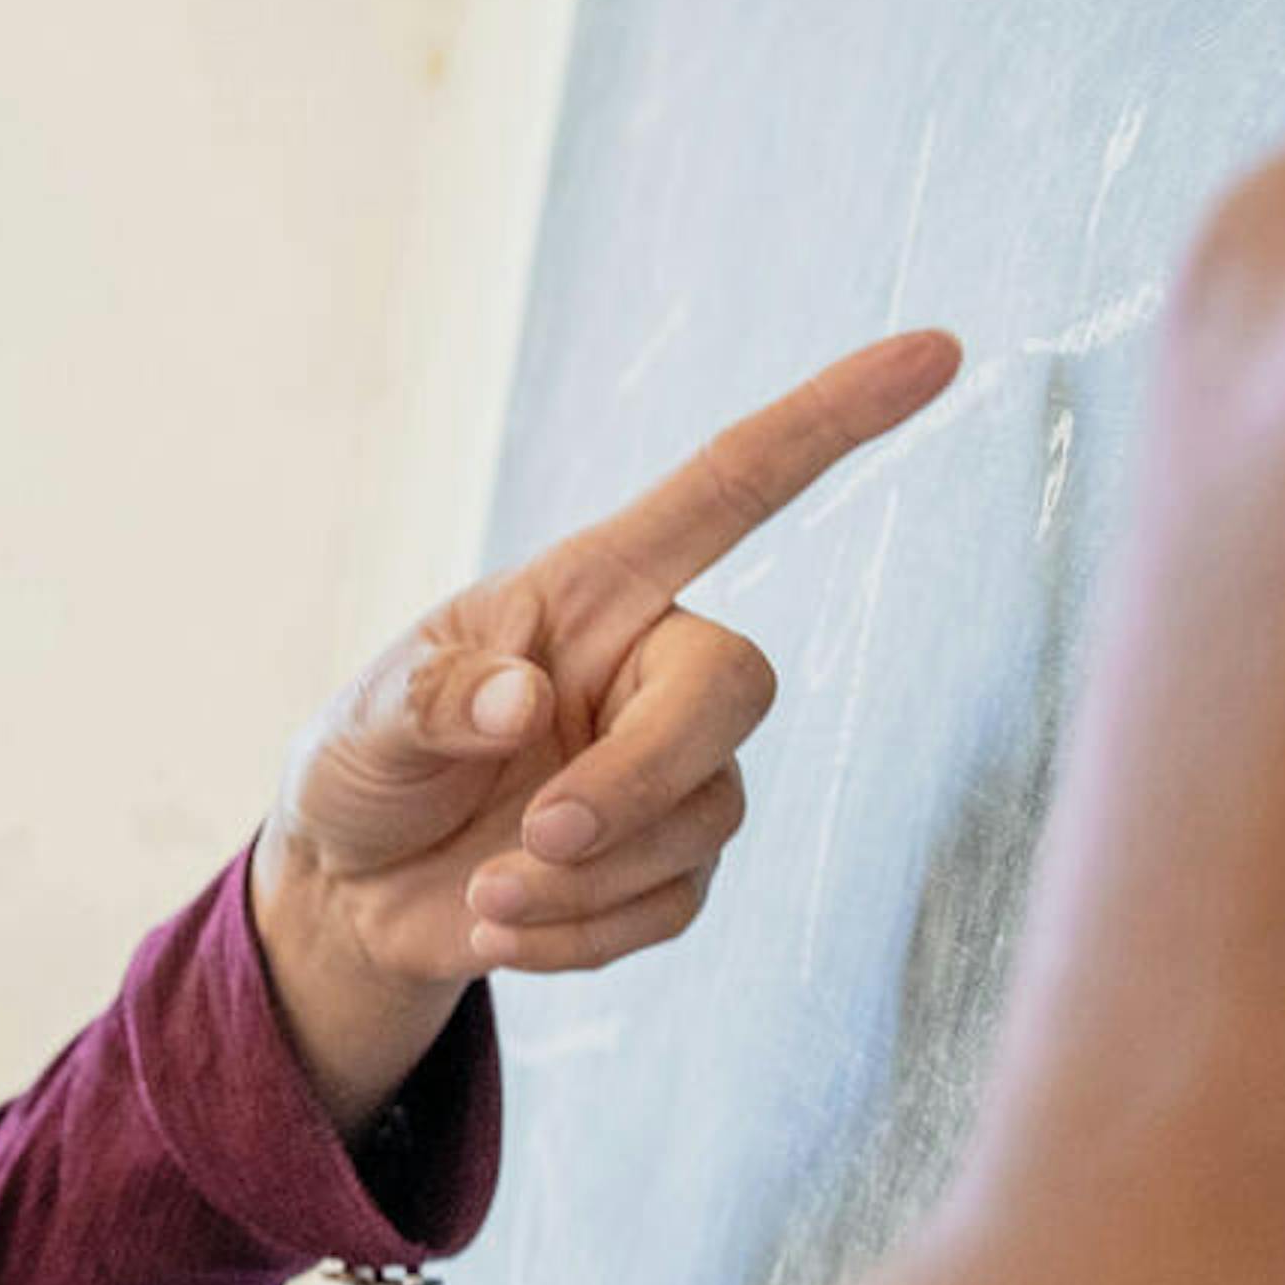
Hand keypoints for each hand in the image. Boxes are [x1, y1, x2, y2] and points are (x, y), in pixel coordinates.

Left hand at [247, 333, 955, 1125]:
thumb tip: (526, 703)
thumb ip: (432, 700)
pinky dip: (578, 935)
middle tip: (538, 832)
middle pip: (734, 687)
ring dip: (586, 876)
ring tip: (479, 892)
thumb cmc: (364, 766)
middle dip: (642, 776)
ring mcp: (670, 775)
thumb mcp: (365, 719)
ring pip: (705, 818)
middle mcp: (650, 671)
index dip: (832, 422)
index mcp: (594, 591)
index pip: (732, 489)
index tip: (936, 349)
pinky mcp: (664, 870)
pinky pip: (670, 907)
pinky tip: (493, 930)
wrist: (348, 891)